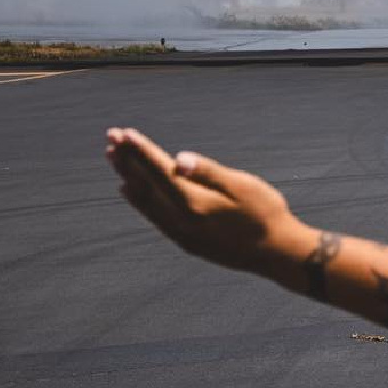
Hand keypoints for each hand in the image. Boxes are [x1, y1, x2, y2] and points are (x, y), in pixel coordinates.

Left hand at [106, 127, 311, 275]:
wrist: (276, 254)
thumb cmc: (265, 214)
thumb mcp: (242, 186)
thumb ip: (208, 172)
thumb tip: (179, 159)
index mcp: (194, 205)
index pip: (160, 171)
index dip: (141, 151)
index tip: (124, 133)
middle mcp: (180, 222)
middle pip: (145, 185)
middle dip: (128, 160)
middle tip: (111, 137)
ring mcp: (180, 234)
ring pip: (144, 201)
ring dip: (128, 176)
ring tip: (114, 157)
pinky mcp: (186, 241)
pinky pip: (152, 216)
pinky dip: (138, 199)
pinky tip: (130, 190)